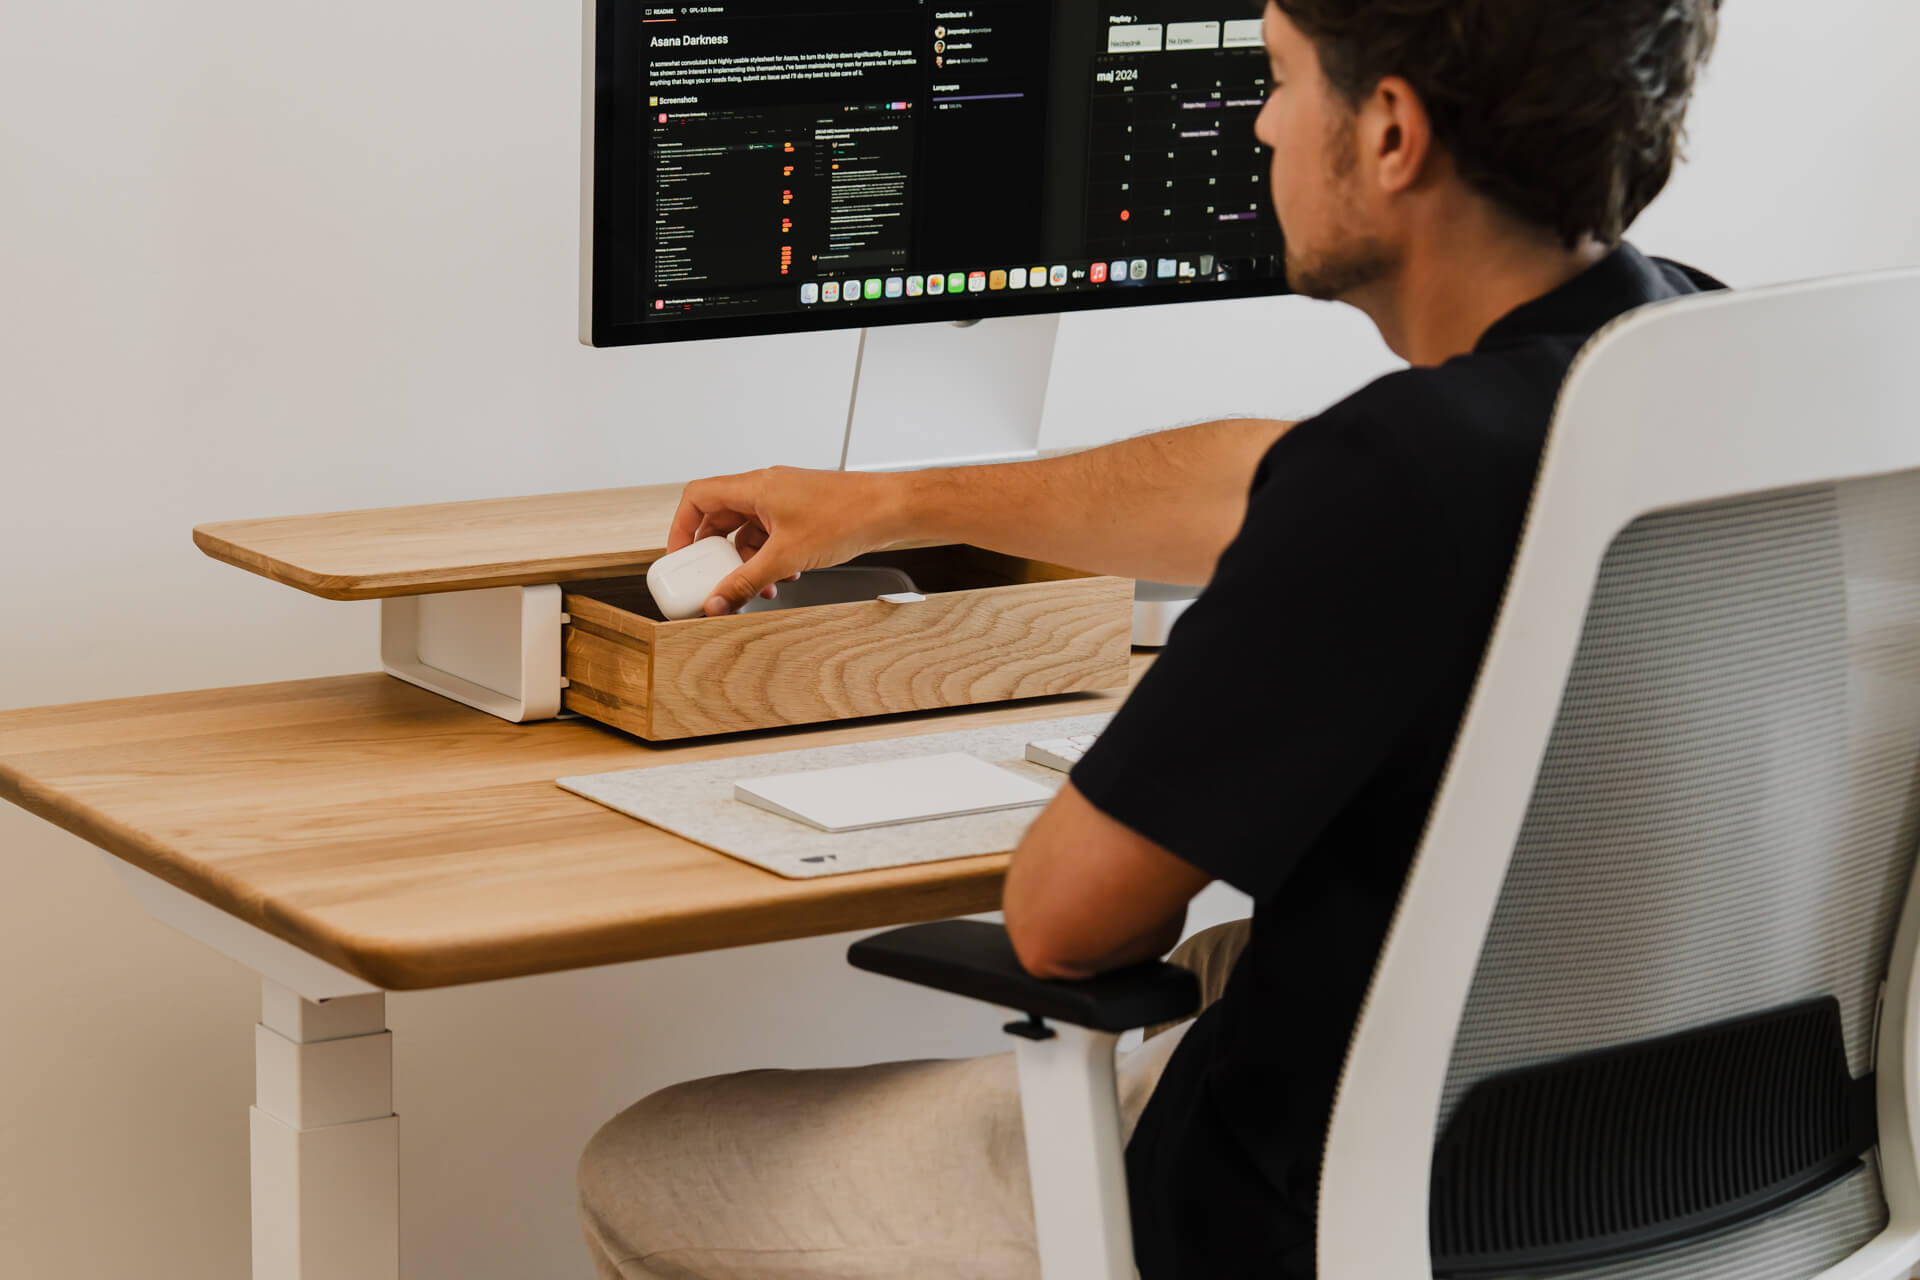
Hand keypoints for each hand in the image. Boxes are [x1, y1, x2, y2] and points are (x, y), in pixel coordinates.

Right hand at [666, 466, 910, 615]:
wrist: (890, 510)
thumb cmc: (848, 515)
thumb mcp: (787, 556)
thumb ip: (747, 581)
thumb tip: (718, 601)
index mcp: (755, 487)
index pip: (698, 497)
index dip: (682, 527)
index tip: (681, 556)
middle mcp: (766, 489)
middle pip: (722, 518)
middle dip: (718, 553)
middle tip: (714, 579)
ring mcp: (785, 501)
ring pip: (749, 531)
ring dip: (748, 560)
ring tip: (758, 586)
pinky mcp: (802, 515)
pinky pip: (772, 536)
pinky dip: (771, 557)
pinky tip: (785, 576)